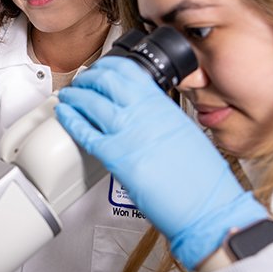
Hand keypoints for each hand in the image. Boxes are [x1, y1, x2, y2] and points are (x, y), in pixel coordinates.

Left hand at [55, 56, 266, 269]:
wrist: (208, 206)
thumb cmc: (202, 177)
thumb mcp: (184, 129)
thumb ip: (159, 115)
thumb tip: (142, 110)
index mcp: (161, 103)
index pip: (127, 69)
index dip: (106, 66)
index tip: (99, 69)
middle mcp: (143, 112)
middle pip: (104, 80)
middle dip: (86, 79)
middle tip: (80, 83)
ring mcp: (128, 132)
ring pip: (90, 103)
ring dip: (74, 97)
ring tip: (68, 98)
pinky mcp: (116, 157)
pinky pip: (84, 132)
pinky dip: (70, 120)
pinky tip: (64, 116)